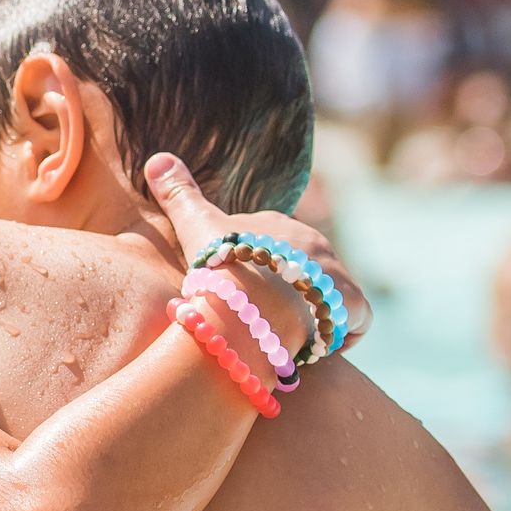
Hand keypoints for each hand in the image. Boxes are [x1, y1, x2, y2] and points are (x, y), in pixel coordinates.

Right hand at [140, 155, 368, 366]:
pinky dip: (339, 338)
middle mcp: (313, 243)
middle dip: (286, 297)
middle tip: (262, 324)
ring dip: (310, 319)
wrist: (254, 299)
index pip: (276, 248)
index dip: (261, 274)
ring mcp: (335, 272)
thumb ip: (179, 194)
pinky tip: (314, 351)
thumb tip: (156, 158)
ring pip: (327, 297)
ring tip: (286, 342)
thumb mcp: (194, 225)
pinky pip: (355, 322)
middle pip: (303, 273)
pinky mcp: (352, 303)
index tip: (244, 297)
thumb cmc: (221, 264)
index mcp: (278, 227)